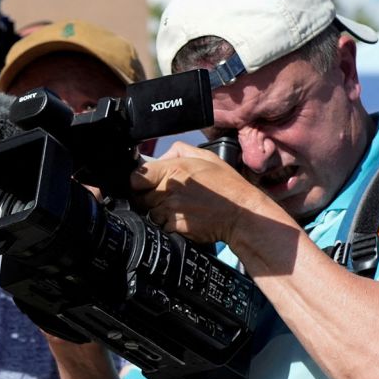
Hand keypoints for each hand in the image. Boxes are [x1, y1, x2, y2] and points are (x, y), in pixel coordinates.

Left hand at [129, 141, 262, 245]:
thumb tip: (159, 157)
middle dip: (148, 197)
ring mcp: (170, 210)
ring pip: (149, 212)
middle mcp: (168, 190)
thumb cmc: (226, 186)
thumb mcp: (205, 157)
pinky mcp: (174, 227)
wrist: (242, 215)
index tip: (146, 183)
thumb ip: (177, 151)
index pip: (135, 178)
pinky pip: (161, 225)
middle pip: (139, 196)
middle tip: (167, 196)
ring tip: (179, 207)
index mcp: (172, 170)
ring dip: (158, 211)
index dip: (139, 181)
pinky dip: (168, 224)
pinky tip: (184, 218)